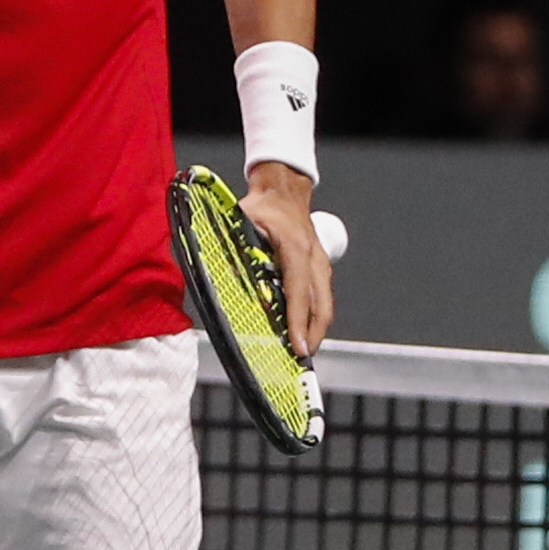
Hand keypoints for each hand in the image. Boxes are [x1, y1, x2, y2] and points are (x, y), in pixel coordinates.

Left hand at [241, 162, 332, 358]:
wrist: (284, 190)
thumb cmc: (262, 206)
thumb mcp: (240, 221)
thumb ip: (232, 247)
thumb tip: (223, 276)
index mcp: (295, 249)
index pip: (298, 292)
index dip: (297, 322)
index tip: (296, 346)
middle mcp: (314, 259)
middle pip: (321, 306)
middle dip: (312, 335)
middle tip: (300, 359)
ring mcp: (320, 264)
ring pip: (325, 305)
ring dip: (315, 330)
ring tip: (302, 351)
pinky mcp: (320, 267)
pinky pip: (321, 297)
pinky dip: (314, 317)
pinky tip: (303, 330)